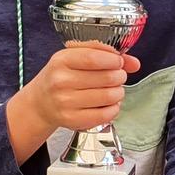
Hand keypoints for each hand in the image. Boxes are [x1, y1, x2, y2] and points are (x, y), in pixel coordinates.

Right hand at [22, 44, 140, 132]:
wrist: (41, 102)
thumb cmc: (62, 77)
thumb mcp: (75, 58)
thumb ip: (105, 54)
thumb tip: (134, 63)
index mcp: (61, 60)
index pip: (93, 58)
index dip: (113, 60)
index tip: (119, 62)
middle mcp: (61, 81)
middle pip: (106, 77)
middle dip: (120, 76)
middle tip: (118, 76)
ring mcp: (65, 102)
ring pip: (108, 96)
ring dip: (119, 92)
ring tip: (114, 90)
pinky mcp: (72, 120)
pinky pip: (104, 115)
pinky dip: (114, 109)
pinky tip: (109, 104)